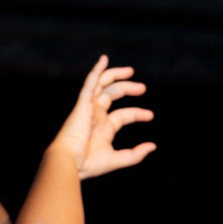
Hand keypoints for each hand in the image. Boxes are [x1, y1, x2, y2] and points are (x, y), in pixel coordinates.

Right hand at [50, 56, 155, 180]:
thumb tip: (153, 146)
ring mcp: (89, 107)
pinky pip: (90, 83)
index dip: (138, 113)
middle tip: (142, 88)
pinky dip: (97, 70)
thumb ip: (135, 154)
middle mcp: (96, 115)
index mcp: (103, 127)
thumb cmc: (88, 164)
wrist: (69, 162)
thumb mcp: (117, 159)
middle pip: (113, 94)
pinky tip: (103, 59)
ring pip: (102, 84)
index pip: (123, 115)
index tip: (150, 116)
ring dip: (116, 75)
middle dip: (128, 88)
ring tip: (130, 71)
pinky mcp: (82, 103)